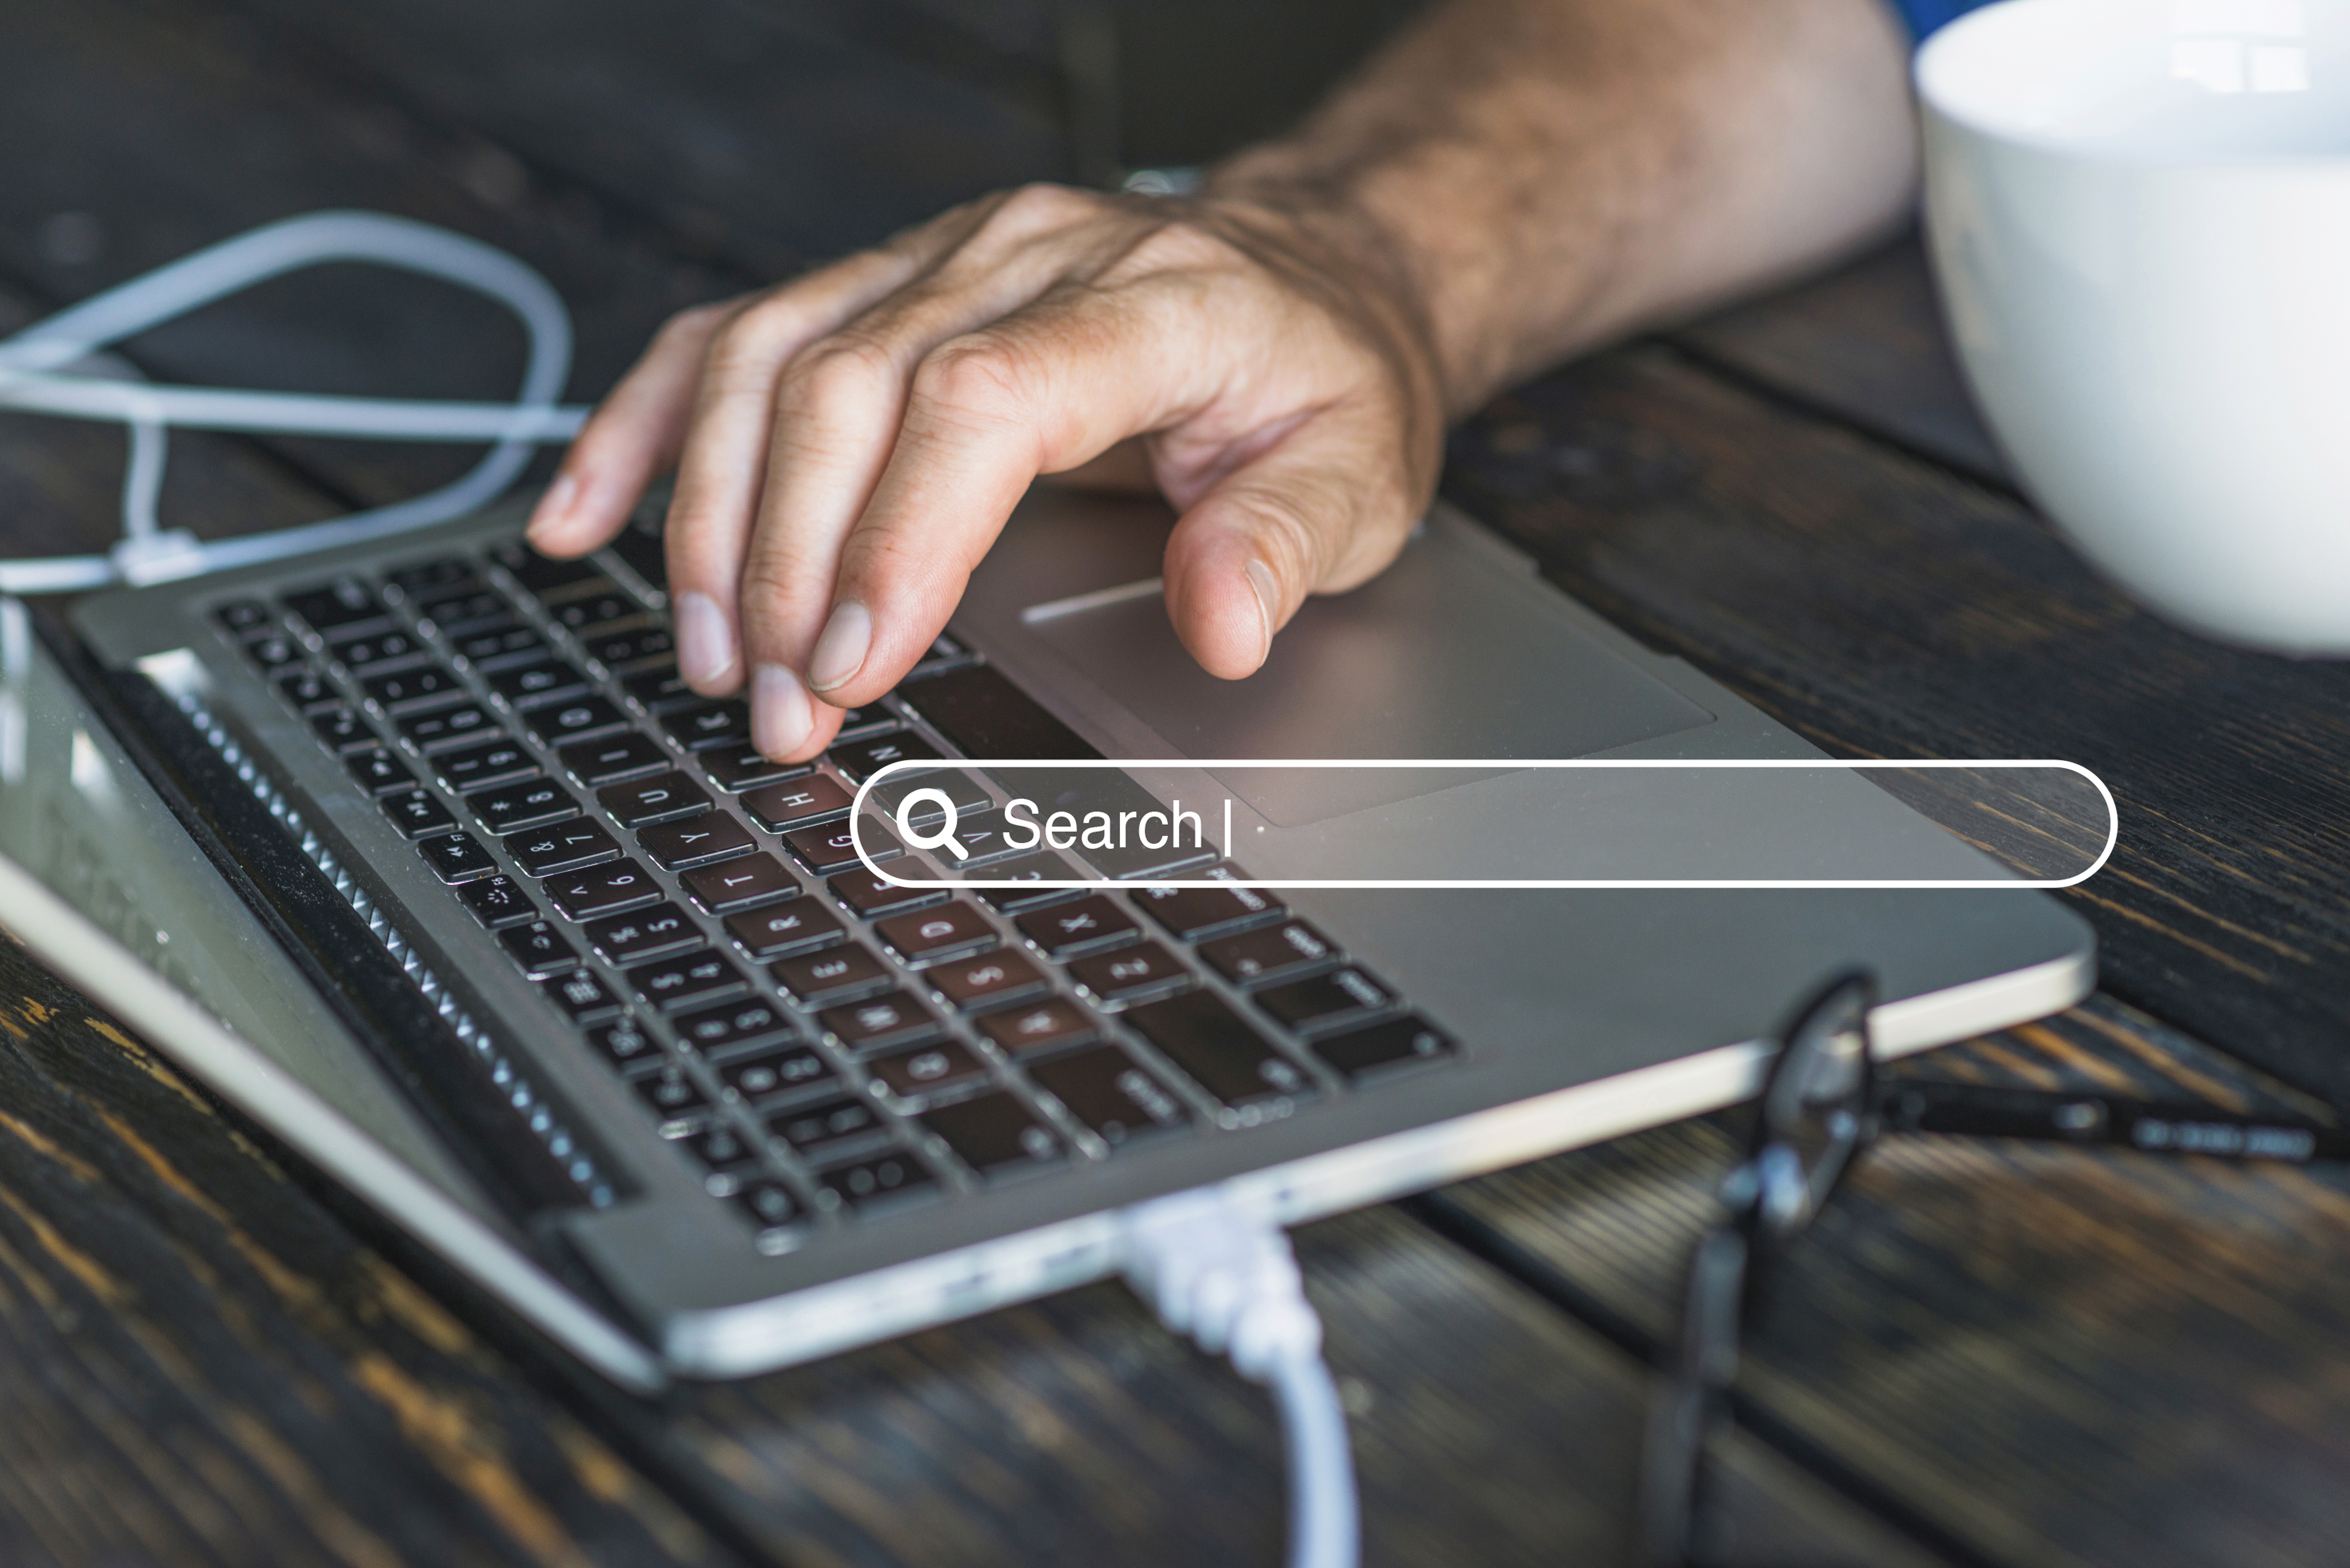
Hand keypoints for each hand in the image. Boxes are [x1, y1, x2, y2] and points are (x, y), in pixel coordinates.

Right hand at [526, 182, 1444, 761]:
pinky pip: (733, 335)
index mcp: (1147, 301)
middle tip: (779, 708)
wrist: (1310, 279)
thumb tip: (1223, 623)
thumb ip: (1286, 544)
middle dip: (794, 563)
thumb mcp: (1358, 471)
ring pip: (770, 359)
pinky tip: (587, 512)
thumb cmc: (1321, 379)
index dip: (898, 535)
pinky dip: (648, 426)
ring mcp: (936, 259)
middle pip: (849, 386)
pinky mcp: (880, 282)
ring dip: (713, 516)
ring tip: (708, 652)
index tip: (856, 662)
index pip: (980, 401)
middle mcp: (1022, 258)